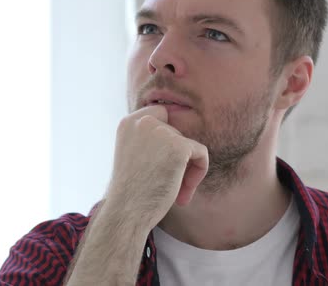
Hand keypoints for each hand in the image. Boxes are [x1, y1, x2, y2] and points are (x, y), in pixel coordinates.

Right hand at [106, 105, 208, 226]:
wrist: (126, 213)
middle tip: (172, 184)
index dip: (170, 135)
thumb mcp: (135, 157)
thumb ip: (151, 142)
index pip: (161, 113)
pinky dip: (198, 172)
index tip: (168, 160)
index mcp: (128, 123)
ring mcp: (161, 132)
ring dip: (187, 170)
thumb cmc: (131, 193)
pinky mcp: (178, 146)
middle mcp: (143, 122)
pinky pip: (201, 153)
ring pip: (189, 145)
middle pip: (178, 131)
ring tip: (177, 193)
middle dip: (179, 158)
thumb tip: (182, 139)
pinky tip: (184, 193)